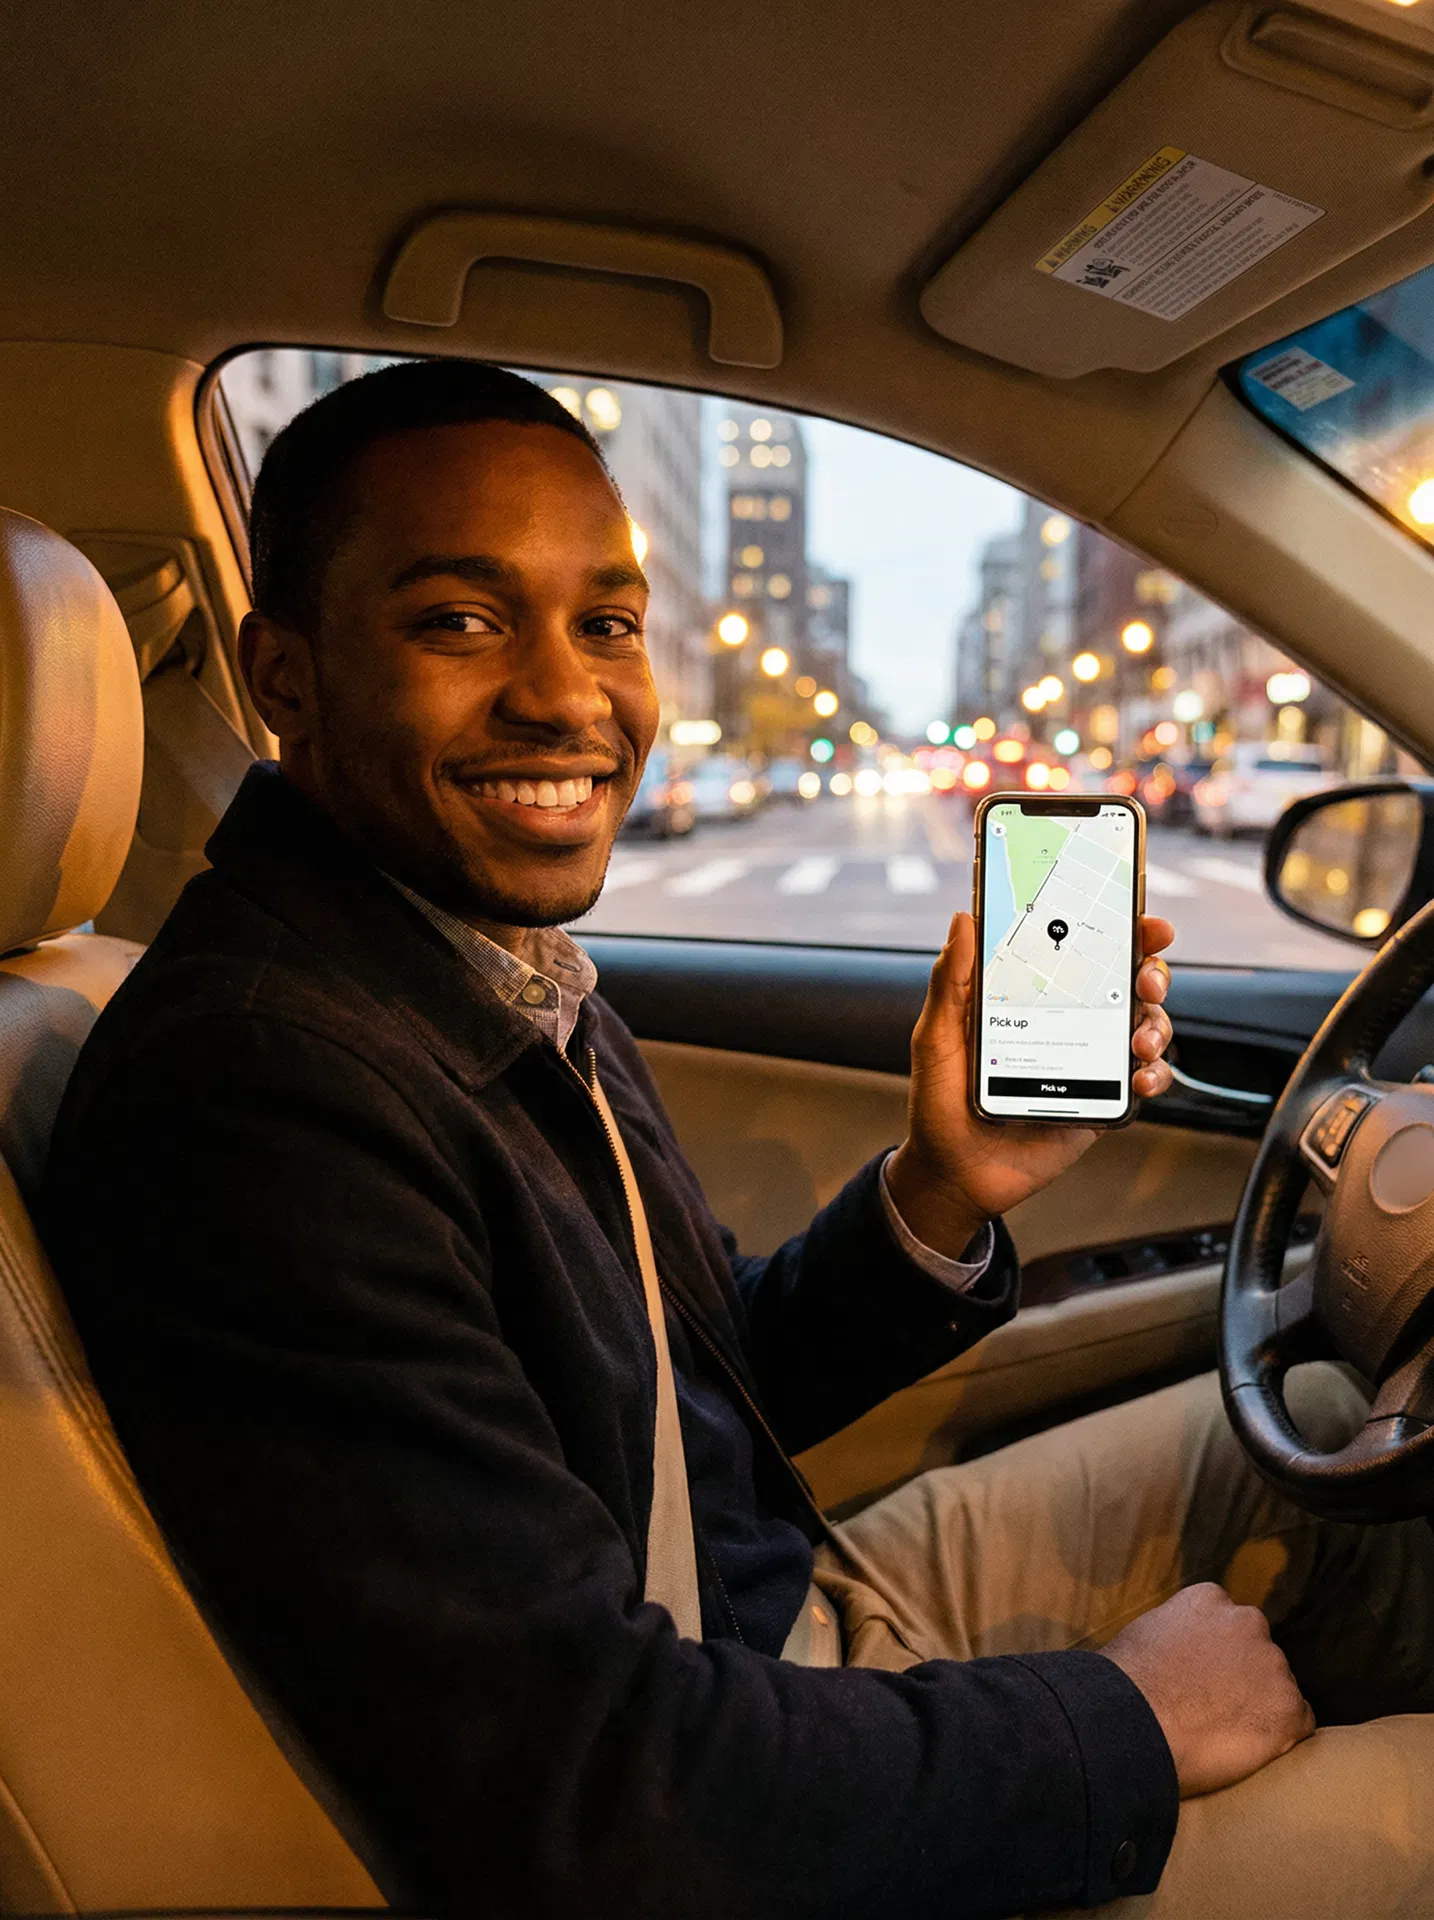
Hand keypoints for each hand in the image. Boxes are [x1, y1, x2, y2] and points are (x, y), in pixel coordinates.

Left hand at [883, 911, 1174, 1257]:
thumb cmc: (940, 1100)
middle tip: (1145, 978)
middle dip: (1151, 970)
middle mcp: (1067, 1020)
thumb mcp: (937, 1036)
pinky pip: (1144, 1080)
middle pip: (1125, 982)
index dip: (1117, 929)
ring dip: (1157, 1023)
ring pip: (1145, 1026)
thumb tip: (963, 920)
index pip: (1080, 950)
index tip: (1142, 920)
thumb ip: (950, 982)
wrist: (954, 1171)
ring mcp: (1088, 1059)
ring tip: (1140, 1039)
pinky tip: (1141, 1077)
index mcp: (1031, 996)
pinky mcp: (1100, 1100)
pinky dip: (1155, 1074)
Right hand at [1103, 1583, 1313, 1796]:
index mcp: (1210, 1599)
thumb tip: (1182, 1651)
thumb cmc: (1126, 1683)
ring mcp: (1272, 1664)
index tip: (1202, 1676)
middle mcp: (1248, 1622)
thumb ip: (1179, 1631)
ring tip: (1226, 1732)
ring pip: (1277, 1686)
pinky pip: (1299, 1723)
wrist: (1133, 1722)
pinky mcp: (1288, 1708)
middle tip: (1215, 1706)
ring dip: (1261, 1705)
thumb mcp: (1147, 1632)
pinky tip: (1248, 1748)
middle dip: (1243, 1675)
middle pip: (1257, 1651)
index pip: (1229, 1622)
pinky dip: (1281, 1737)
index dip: (1217, 1654)